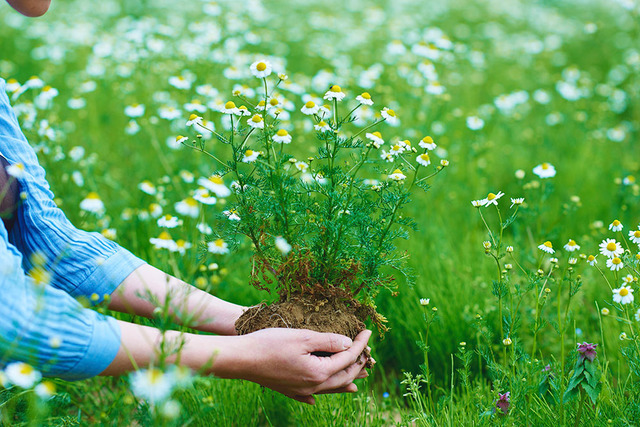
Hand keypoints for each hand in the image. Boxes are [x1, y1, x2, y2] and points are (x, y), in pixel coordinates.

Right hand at [235, 328, 371, 403]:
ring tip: (356, 379)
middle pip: (342, 377)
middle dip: (357, 363)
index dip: (359, 344)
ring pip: (329, 388)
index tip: (367, 331)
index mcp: (319, 372)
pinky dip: (321, 392)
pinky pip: (311, 394)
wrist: (241, 359)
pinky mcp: (288, 390)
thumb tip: (348, 343)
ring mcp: (300, 390)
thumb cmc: (270, 344)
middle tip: (365, 350)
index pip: (347, 357)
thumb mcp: (303, 337)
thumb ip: (328, 341)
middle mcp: (312, 386)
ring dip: (344, 381)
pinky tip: (318, 395)